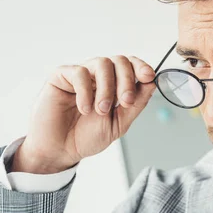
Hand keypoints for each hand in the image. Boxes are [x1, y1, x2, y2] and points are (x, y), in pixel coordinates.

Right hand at [12, 56, 156, 172]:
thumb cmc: (86, 137)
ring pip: (102, 63)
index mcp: (114, 85)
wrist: (60, 151)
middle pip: (119, 60)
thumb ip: (136, 103)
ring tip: (101, 110)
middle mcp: (98, 77)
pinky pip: (79, 72)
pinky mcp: (61, 77)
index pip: (130, 66)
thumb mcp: (119, 123)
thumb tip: (153, 83)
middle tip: (125, 102)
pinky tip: (84, 108)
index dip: (141, 67)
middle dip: (127, 80)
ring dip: (107, 88)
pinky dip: (85, 91)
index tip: (148, 77)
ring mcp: (80, 75)